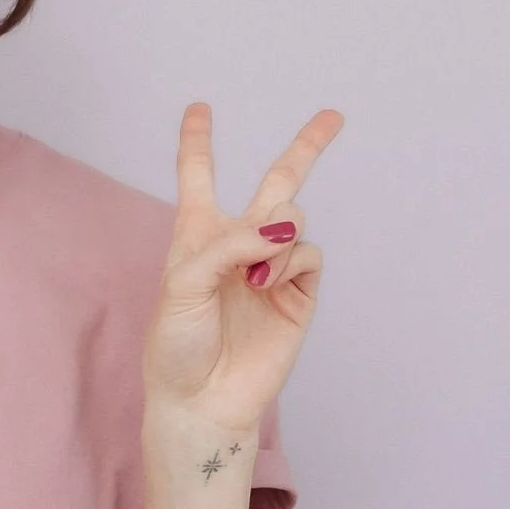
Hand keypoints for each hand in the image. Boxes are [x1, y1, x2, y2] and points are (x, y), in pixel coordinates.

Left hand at [141, 101, 343, 433]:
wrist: (201, 400)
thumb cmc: (176, 346)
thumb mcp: (181, 284)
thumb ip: (226, 244)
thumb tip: (281, 226)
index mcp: (197, 236)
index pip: (199, 177)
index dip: (198, 142)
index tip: (199, 107)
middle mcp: (238, 245)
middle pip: (278, 182)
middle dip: (307, 147)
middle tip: (334, 115)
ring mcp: (272, 268)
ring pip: (294, 217)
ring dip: (277, 234)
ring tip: (254, 272)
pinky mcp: (299, 295)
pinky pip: (309, 253)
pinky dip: (291, 258)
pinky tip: (267, 280)